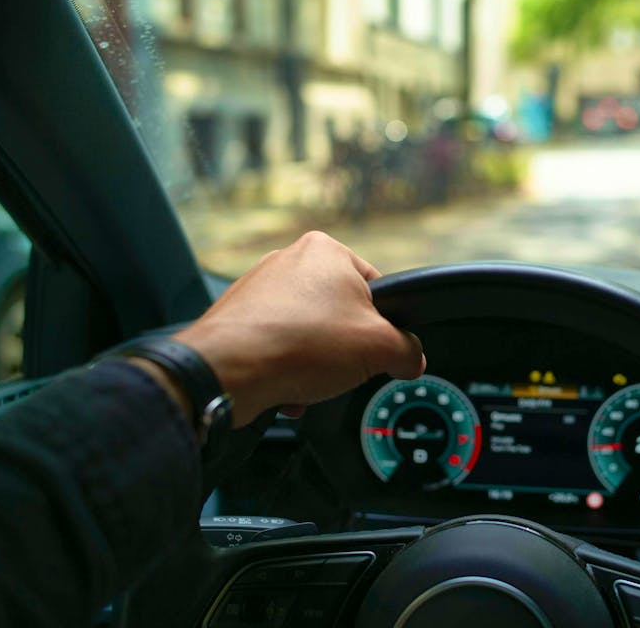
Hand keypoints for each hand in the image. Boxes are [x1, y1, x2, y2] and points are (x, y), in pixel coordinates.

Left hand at [172, 232, 424, 426]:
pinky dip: (286, 369)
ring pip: (308, 335)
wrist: (228, 371)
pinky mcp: (237, 318)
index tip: (380, 352)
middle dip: (344, 351)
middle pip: (340, 315)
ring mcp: (258, 288)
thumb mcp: (380, 349)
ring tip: (309, 384)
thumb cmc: (299, 344)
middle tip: (343, 371)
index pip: (376, 290)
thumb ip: (408, 350)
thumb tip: (411, 358)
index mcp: (327, 251)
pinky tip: (286, 389)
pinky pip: (277, 346)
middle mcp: (289, 260)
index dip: (384, 327)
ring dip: (315, 366)